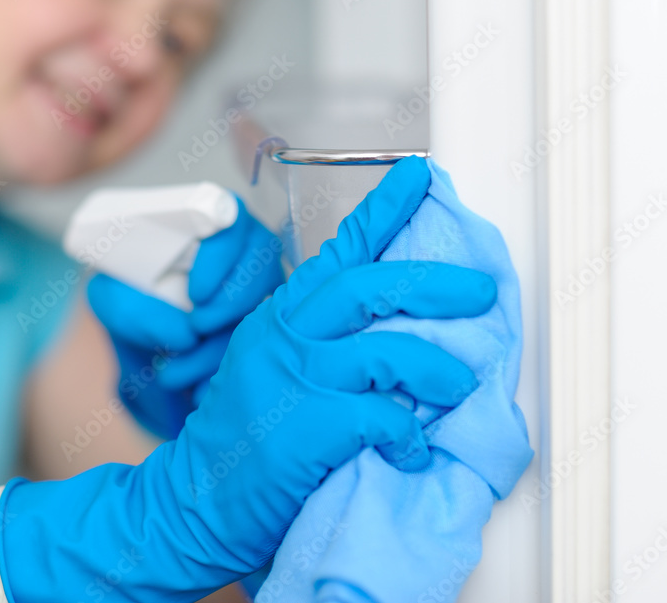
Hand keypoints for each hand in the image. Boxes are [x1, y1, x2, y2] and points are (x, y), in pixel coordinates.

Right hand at [0, 157, 498, 602]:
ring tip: (459, 384)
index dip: (381, 212)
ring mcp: (294, 380)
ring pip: (383, 351)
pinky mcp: (307, 428)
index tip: (419, 177)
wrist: (198, 499)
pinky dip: (409, 433)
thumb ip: (318, 343)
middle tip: (480, 290)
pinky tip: (412, 448)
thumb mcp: (271, 370)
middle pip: (366, 288)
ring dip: (433, 367)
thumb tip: (391, 331)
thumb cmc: (242, 439)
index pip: (337, 254)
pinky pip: (381, 417)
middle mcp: (285, 339)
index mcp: (279, 319)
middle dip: (432, 284)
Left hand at [88, 197, 283, 438]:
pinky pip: (260, 349)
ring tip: (174, 373)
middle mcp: (243, 249)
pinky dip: (225, 374)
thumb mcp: (113, 298)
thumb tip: (185, 336)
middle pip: (261, 266)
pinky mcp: (263, 326)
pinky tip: (196, 391)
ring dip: (219, 350)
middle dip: (230, 304)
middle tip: (197, 326)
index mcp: (205, 222)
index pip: (229, 218)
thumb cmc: (128, 295)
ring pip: (261, 314)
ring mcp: (261, 289)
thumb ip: (135, 309)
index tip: (196, 293)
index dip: (221, 256)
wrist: (139, 328)